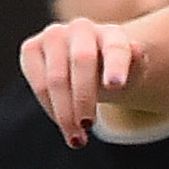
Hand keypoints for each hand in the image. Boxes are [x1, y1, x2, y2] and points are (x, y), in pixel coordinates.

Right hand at [19, 15, 149, 145]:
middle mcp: (81, 28)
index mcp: (111, 33)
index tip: (114, 87)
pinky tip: (63, 123)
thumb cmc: (112, 74)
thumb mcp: (131, 74)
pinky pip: (38, 82)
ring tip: (77, 139)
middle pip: (82, 61)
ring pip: (56, 78)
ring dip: (65, 112)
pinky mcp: (31, 48)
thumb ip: (138, 64)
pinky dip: (50, 108)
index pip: (116, 48)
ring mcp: (54, 35)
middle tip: (89, 125)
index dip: (115, 66)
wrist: (88, 66)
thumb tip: (138, 50)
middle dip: (84, 97)